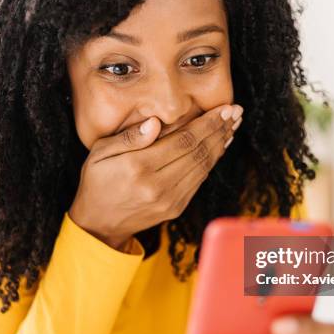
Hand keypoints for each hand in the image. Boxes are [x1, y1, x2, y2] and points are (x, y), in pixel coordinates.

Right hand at [68, 104, 242, 250]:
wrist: (99, 224)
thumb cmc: (97, 182)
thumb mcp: (99, 153)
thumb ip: (129, 137)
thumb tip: (155, 122)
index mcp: (138, 167)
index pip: (183, 140)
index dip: (207, 123)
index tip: (224, 109)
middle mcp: (157, 185)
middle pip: (198, 152)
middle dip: (220, 129)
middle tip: (236, 112)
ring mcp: (169, 200)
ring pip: (203, 167)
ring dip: (221, 144)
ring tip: (232, 126)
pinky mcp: (176, 208)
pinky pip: (199, 180)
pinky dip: (212, 161)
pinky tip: (219, 146)